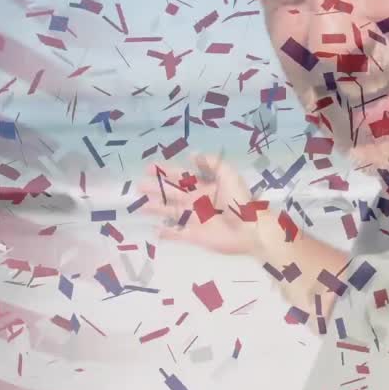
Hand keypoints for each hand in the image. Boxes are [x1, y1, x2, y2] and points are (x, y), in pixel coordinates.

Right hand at [137, 153, 273, 256]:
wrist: (250, 229)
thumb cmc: (239, 201)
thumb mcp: (228, 174)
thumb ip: (211, 163)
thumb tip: (193, 154)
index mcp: (204, 186)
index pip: (181, 177)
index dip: (166, 172)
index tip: (149, 167)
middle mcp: (197, 201)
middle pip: (172, 193)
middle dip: (156, 189)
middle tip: (139, 185)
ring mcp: (195, 218)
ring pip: (171, 212)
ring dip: (156, 208)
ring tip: (140, 205)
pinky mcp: (195, 235)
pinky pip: (177, 233)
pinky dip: (166, 233)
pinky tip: (154, 230)